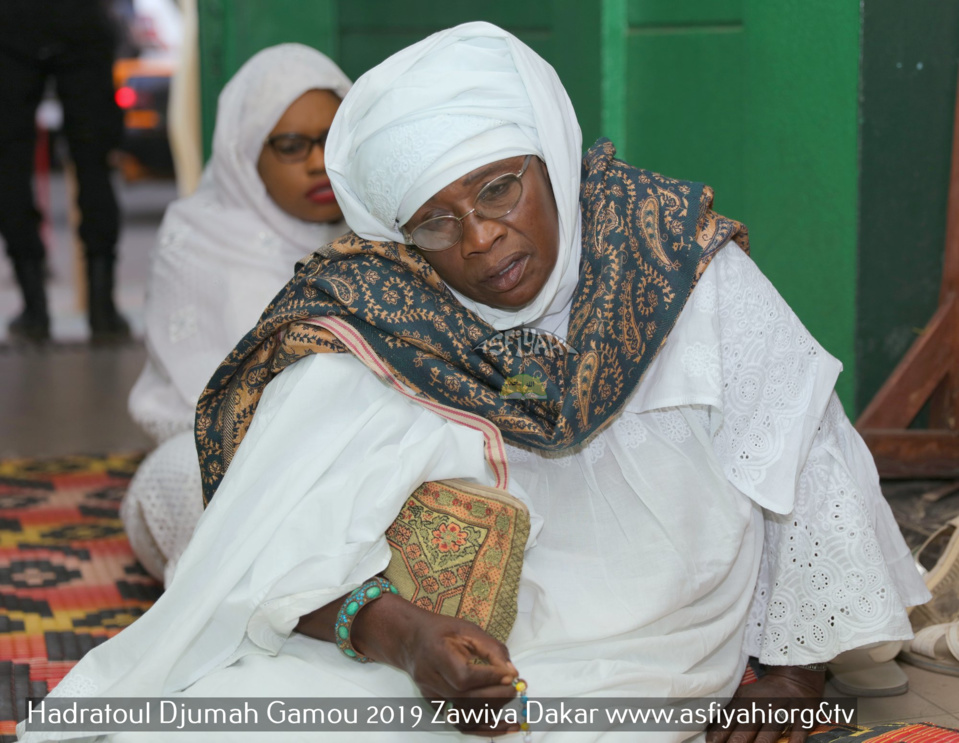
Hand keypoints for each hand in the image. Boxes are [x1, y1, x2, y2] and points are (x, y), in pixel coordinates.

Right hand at [353, 595, 519, 736]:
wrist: (412, 639)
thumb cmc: (444, 631)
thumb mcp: (469, 630)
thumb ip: (492, 649)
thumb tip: (512, 673)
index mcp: (437, 653)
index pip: (464, 676)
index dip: (490, 679)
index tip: (511, 676)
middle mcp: (429, 677)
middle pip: (464, 698)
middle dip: (495, 696)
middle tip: (515, 689)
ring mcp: (429, 694)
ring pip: (462, 715)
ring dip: (491, 714)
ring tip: (510, 707)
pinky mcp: (433, 705)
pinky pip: (458, 722)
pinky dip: (480, 728)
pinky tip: (500, 727)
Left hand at [706, 665, 825, 742]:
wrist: (794, 678)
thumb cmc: (764, 694)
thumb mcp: (743, 697)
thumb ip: (728, 714)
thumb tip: (709, 731)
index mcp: (744, 703)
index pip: (727, 723)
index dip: (718, 737)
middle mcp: (761, 708)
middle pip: (745, 731)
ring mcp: (781, 712)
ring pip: (768, 733)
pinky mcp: (801, 717)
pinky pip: (798, 733)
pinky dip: (794, 741)